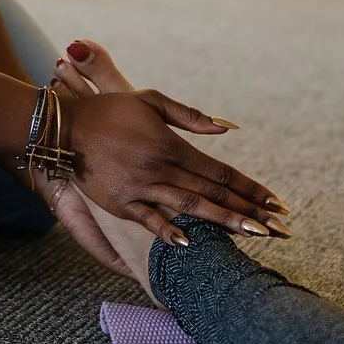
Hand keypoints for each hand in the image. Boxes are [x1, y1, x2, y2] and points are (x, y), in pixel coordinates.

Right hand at [42, 39, 286, 248]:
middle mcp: (161, 168)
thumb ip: (189, 116)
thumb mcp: (151, 100)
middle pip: (212, 193)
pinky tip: (190, 243)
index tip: (275, 201)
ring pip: (190, 208)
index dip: (250, 187)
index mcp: (171, 145)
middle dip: (247, 211)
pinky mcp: (121, 203)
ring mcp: (141, 187)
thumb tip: (227, 127)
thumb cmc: (111, 110)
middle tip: (277, 228)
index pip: (220, 170)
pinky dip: (169, 231)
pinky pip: (149, 220)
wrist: (66, 127)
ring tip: (252, 235)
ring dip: (223, 222)